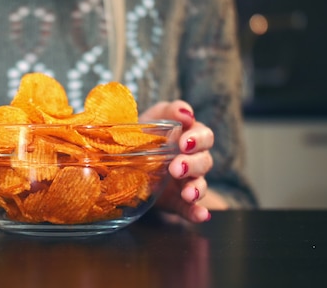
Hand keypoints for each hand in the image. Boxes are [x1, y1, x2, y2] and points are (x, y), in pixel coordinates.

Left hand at [139, 100, 220, 222]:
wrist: (122, 158)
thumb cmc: (143, 132)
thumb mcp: (153, 117)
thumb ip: (170, 111)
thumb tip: (187, 113)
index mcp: (189, 138)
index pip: (204, 136)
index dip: (197, 139)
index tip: (184, 143)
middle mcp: (192, 160)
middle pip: (204, 161)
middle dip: (192, 164)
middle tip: (176, 168)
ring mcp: (186, 182)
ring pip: (200, 185)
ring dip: (197, 189)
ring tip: (188, 194)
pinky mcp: (176, 201)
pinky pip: (190, 209)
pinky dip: (197, 213)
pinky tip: (200, 216)